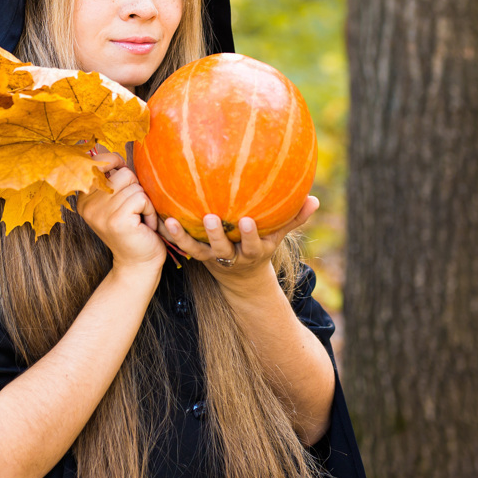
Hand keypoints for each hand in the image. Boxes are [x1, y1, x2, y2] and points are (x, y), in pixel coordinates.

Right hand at [75, 150, 165, 271]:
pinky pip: (142, 198)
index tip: (124, 182)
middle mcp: (87, 203)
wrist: (138, 263)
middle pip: (123, 173)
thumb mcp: (118, 201)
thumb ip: (112, 179)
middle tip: (134, 212)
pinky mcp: (116, 220)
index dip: (116, 164)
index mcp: (84, 197)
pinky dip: (149, 211)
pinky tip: (144, 226)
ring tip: (139, 219)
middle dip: (137, 190)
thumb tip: (109, 149)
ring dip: (145, 203)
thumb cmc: (134, 229)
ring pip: (134, 186)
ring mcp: (100, 212)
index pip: (98, 161)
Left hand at [160, 196, 319, 292]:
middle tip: (210, 218)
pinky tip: (162, 219)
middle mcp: (232, 256)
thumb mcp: (278, 236)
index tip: (246, 220)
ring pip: (198, 249)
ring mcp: (213, 257)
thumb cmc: (261, 244)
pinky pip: (183, 245)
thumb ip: (294, 218)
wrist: (241, 277)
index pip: (254, 244)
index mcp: (254, 251)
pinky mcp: (198, 255)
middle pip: (223, 248)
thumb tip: (315, 200)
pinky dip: (172, 234)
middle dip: (217, 235)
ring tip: (174, 222)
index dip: (250, 235)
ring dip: (185, 237)